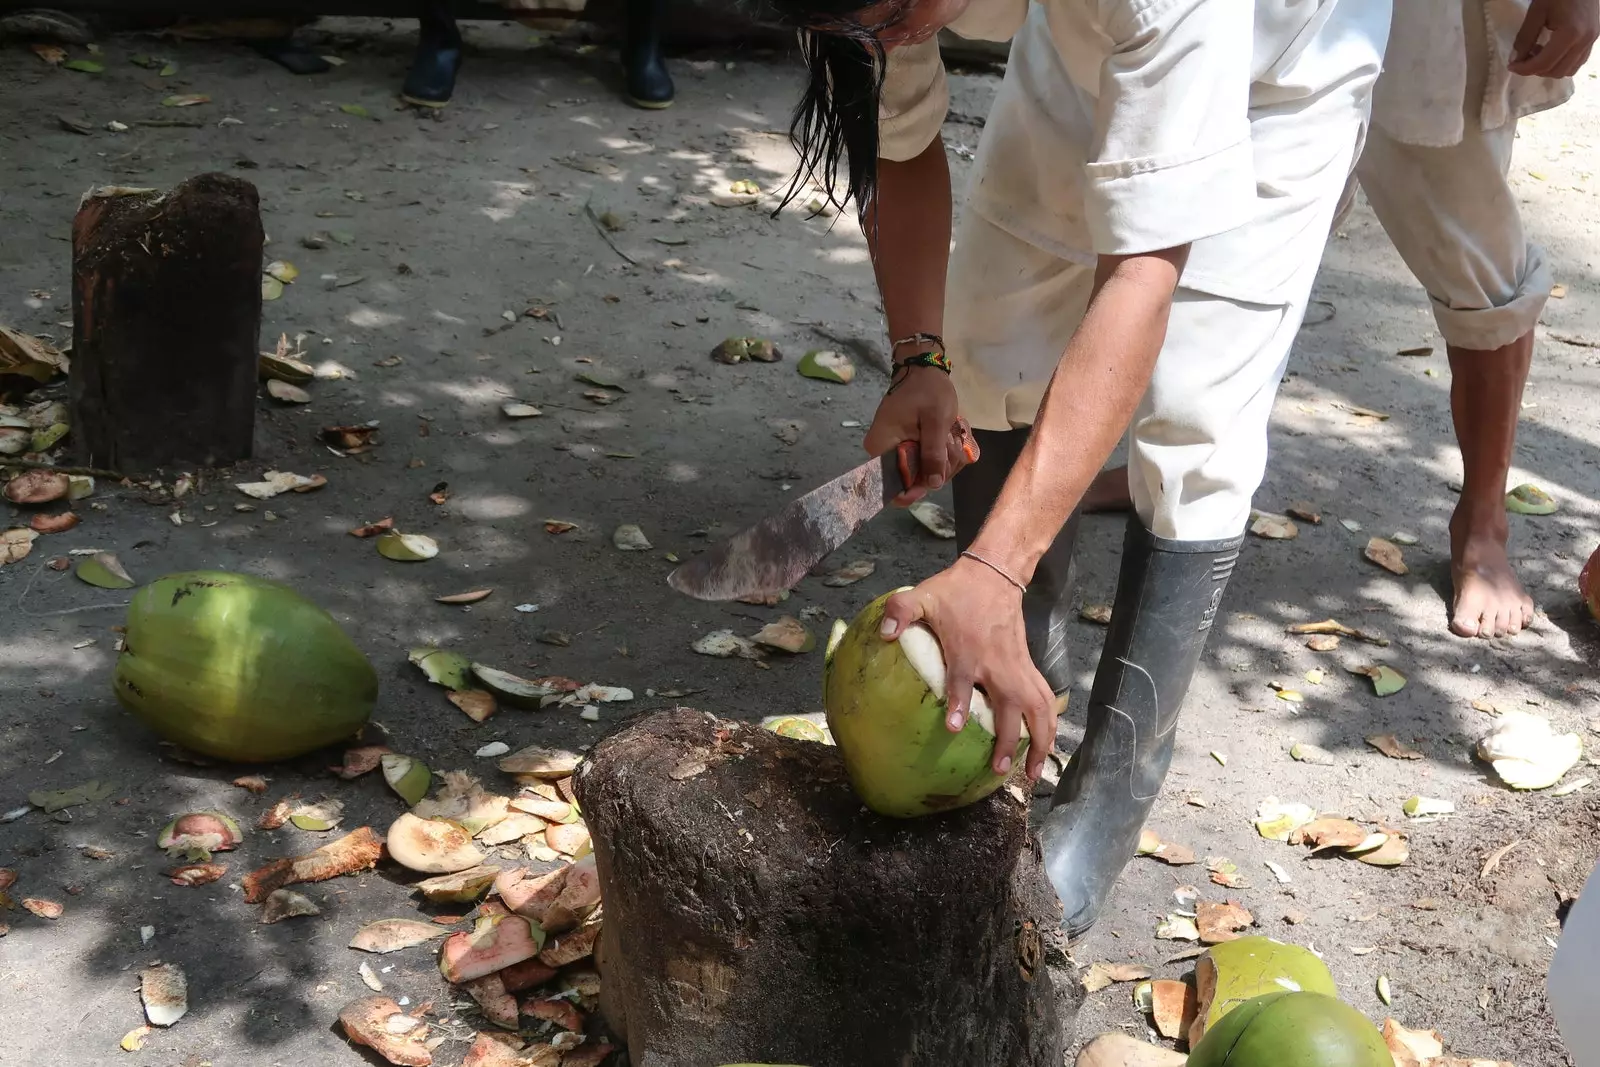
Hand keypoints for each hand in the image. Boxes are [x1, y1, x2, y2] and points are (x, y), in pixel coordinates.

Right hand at [862, 366, 967, 505]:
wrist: (923, 369)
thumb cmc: (927, 390)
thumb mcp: (935, 421)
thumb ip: (933, 453)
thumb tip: (933, 484)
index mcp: (882, 448)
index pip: (890, 486)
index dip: (914, 490)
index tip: (936, 478)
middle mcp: (883, 454)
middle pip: (911, 481)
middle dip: (937, 469)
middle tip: (950, 444)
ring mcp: (895, 451)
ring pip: (923, 473)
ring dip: (944, 460)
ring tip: (951, 436)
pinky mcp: (906, 447)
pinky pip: (925, 462)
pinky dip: (942, 455)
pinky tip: (949, 439)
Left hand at [879, 558, 1056, 780]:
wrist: (997, 574)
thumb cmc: (956, 590)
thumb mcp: (922, 595)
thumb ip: (900, 612)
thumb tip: (885, 633)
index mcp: (968, 650)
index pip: (963, 680)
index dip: (960, 703)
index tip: (955, 727)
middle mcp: (997, 664)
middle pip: (1010, 707)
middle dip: (1008, 740)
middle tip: (999, 770)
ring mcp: (1017, 667)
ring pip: (1038, 708)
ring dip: (1039, 741)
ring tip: (1032, 773)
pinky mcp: (1028, 666)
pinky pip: (1046, 698)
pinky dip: (1049, 723)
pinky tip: (1044, 744)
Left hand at [1511, 0, 1598, 76]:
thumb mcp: (1537, 11)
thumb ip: (1525, 37)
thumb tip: (1515, 59)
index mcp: (1570, 34)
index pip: (1544, 64)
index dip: (1524, 69)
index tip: (1511, 65)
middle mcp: (1585, 41)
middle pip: (1557, 71)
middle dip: (1536, 69)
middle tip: (1524, 57)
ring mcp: (1593, 40)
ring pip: (1570, 70)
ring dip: (1550, 67)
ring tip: (1538, 52)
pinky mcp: (1595, 37)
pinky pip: (1579, 60)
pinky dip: (1563, 62)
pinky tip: (1552, 50)